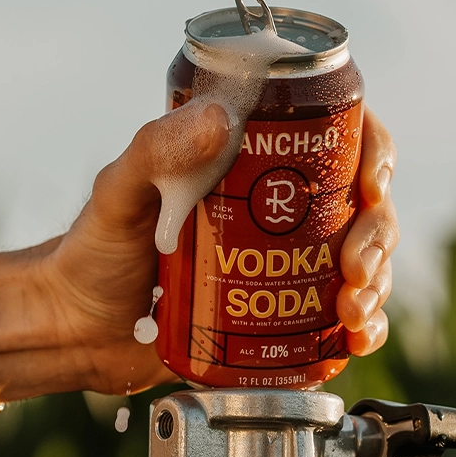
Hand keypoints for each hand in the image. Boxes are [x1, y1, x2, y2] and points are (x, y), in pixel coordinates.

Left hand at [0, 103, 397, 399]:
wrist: (79, 328)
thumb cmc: (94, 251)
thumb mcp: (119, 193)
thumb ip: (154, 151)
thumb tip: (218, 118)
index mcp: (246, 163)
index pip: (332, 137)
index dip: (370, 152)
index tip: (372, 185)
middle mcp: (274, 209)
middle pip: (358, 204)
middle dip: (376, 232)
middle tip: (354, 267)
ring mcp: (281, 264)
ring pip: (359, 259)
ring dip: (375, 282)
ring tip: (351, 309)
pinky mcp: (278, 314)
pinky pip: (336, 317)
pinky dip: (360, 326)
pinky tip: (356, 338)